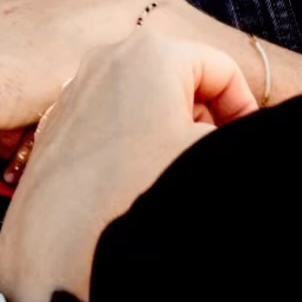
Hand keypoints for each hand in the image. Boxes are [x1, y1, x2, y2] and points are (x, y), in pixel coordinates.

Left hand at [0, 31, 256, 301]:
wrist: (59, 249)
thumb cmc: (136, 194)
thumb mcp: (208, 157)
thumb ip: (241, 136)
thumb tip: (242, 136)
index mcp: (151, 51)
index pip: (222, 69)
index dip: (243, 109)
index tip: (242, 144)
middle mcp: (107, 57)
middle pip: (182, 80)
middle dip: (203, 119)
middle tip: (206, 161)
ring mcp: (77, 87)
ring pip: (146, 100)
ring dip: (168, 132)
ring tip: (168, 175)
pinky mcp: (58, 119)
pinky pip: (112, 118)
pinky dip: (132, 141)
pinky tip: (132, 183)